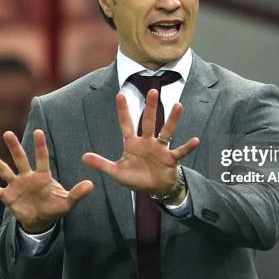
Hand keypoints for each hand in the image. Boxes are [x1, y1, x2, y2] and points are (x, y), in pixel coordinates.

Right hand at [0, 130, 93, 232]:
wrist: (41, 221)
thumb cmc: (55, 208)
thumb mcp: (68, 202)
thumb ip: (78, 193)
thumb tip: (92, 184)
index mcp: (43, 176)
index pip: (42, 158)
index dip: (40, 146)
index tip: (39, 131)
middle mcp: (27, 177)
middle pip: (20, 159)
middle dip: (14, 147)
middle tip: (8, 133)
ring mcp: (16, 186)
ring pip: (4, 170)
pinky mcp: (8, 196)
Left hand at [82, 89, 198, 195]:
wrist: (155, 188)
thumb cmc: (136, 178)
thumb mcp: (116, 172)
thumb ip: (101, 164)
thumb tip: (83, 157)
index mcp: (133, 144)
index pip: (126, 124)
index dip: (123, 111)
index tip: (120, 95)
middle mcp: (147, 142)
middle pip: (148, 121)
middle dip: (150, 107)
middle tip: (152, 90)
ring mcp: (160, 149)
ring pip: (167, 131)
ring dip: (172, 120)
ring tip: (178, 105)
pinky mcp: (170, 159)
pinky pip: (180, 152)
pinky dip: (187, 147)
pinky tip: (195, 140)